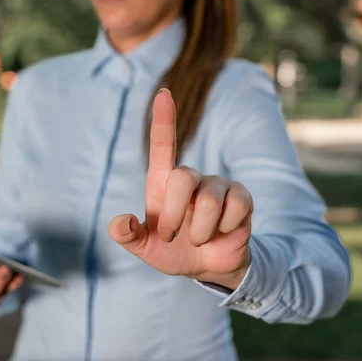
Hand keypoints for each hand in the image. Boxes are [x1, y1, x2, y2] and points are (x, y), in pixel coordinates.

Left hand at [108, 89, 252, 289]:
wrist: (207, 267)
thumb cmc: (173, 250)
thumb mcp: (145, 248)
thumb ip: (129, 236)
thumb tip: (120, 223)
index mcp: (164, 184)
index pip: (163, 145)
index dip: (163, 120)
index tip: (163, 93)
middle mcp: (191, 178)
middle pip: (183, 176)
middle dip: (173, 214)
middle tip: (171, 236)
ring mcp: (218, 186)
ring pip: (209, 199)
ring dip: (199, 231)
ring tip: (199, 239)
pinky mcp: (242, 198)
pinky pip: (235, 207)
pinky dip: (224, 228)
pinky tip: (223, 232)